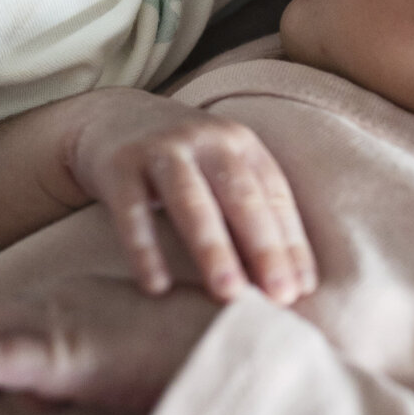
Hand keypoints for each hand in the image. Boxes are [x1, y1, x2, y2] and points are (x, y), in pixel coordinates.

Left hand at [0, 274, 210, 414]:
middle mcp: (69, 308)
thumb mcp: (132, 352)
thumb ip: (88, 365)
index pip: (18, 323)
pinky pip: (6, 361)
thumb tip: (43, 395)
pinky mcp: (71, 355)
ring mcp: (68, 327)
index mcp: (83, 306)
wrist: (233, 334)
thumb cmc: (195, 344)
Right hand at [64, 90, 316, 305]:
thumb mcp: (218, 169)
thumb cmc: (181, 160)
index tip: (302, 289)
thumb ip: (248, 212)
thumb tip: (288, 282)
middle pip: (240, 195)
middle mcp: (206, 139)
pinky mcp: (120, 165)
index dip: (291, 241)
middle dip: (263, 247)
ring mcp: (162, 149)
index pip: (274, 194)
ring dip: (213, 248)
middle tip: (280, 297)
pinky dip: (145, 248)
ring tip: (230, 294)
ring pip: (191, 201)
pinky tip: (156, 286)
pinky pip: (132, 211)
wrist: (110, 117)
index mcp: (239, 142)